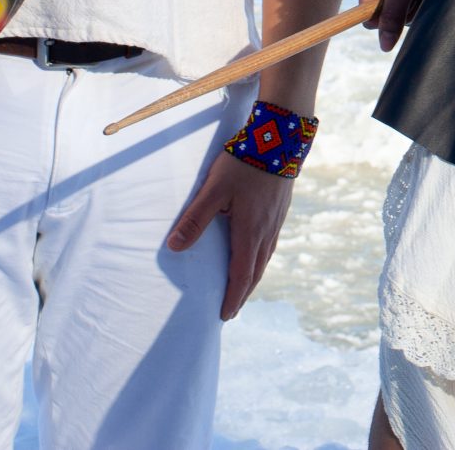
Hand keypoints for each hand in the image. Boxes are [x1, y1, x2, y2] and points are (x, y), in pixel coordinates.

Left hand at [167, 151, 292, 318]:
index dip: (232, 297)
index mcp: (250, 232)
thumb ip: (194, 219)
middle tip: (231, 310)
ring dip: (252, 277)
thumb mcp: (214, 190)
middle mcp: (266, 231)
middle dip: (243, 293)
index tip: (224, 315)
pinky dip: (261, 259)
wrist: (280, 138)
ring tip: (243, 287)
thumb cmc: (244, 163)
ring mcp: (277, 221)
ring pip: (265, 259)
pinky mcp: (281, 209)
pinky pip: (271, 244)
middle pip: (255, 272)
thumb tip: (173, 247)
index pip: (240, 275)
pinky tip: (257, 252)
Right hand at [359, 0, 454, 50]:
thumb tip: (383, 47)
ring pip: (402, 15)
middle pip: (385, 19)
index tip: (399, 12)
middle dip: (404, 12)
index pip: (367, 17)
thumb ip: (392, 16)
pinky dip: (423, 0)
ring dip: (417, 6)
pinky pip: (413, 6)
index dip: (382, 20)